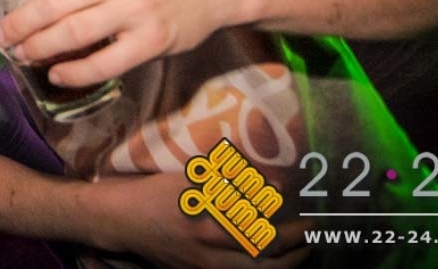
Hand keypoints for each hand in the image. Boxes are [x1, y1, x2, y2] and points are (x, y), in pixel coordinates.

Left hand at [0, 0, 230, 85]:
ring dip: (38, 48)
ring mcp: (136, 10)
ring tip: (22, 54)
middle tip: (2, 36)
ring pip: (73, 34)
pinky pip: (103, 63)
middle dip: (19, 23)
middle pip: (54, 2)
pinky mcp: (151, 41)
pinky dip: (74, 73)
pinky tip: (57, 74)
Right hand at [85, 172, 311, 268]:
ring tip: (299, 250)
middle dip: (297, 250)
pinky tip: (271, 262)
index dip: (294, 227)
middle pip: (268, 262)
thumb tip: (272, 181)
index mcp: (212, 224)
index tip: (309, 215)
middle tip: (311, 235)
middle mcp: (213, 252)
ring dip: (285, 265)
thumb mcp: (193, 178)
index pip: (266, 232)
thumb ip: (230, 179)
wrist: (126, 221)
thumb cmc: (159, 192)